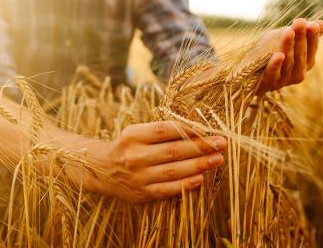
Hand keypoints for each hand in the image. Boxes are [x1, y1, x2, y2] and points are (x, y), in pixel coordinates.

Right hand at [84, 121, 226, 202]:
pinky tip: (200, 178)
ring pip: (173, 171)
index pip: (165, 130)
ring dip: (199, 165)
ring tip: (218, 159)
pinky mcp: (141, 193)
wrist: (100, 170)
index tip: (210, 129)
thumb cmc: (127, 146)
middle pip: (173, 150)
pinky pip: (167, 189)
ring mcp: (138, 176)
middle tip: (221, 144)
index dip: (189, 130)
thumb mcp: (137, 132)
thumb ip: (162, 130)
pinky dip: (185, 184)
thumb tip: (197, 129)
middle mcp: (134, 156)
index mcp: (133, 135)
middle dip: (201, 147)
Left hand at [257, 19, 322, 92]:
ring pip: (288, 62)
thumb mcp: (285, 38)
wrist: (248, 72)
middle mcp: (299, 72)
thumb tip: (322, 24)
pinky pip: (274, 73)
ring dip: (288, 46)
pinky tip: (278, 55)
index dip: (312, 36)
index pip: (312, 48)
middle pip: (301, 54)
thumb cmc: (270, 52)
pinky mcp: (270, 82)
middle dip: (301, 37)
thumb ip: (302, 32)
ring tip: (288, 32)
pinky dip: (276, 64)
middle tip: (300, 22)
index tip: (311, 24)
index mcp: (306, 62)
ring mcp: (285, 79)